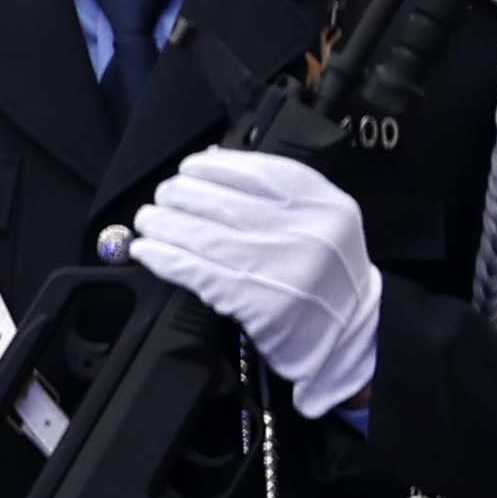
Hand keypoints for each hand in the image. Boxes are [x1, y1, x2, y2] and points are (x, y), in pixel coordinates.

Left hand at [127, 147, 381, 416]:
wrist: (350, 334)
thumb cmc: (327, 273)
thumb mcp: (322, 220)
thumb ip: (278, 193)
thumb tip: (211, 163)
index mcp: (322, 203)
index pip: (258, 171)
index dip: (214, 166)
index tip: (189, 167)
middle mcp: (303, 230)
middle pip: (223, 201)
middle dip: (180, 194)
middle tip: (162, 195)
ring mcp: (279, 267)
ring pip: (203, 235)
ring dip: (163, 224)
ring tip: (146, 219)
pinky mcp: (256, 303)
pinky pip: (197, 272)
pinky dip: (164, 258)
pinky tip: (146, 250)